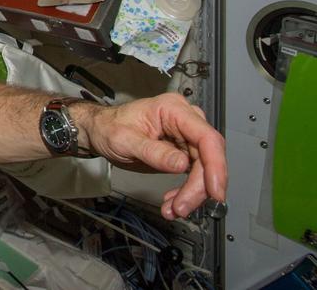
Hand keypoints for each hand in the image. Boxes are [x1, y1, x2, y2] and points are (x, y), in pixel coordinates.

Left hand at [81, 94, 226, 219]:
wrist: (100, 131)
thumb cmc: (108, 127)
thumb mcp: (125, 140)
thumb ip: (153, 152)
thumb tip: (182, 165)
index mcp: (173, 109)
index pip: (206, 137)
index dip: (216, 166)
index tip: (215, 191)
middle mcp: (184, 120)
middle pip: (208, 157)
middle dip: (198, 187)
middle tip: (182, 206)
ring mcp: (185, 136)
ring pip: (203, 169)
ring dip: (192, 193)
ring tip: (174, 208)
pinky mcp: (183, 151)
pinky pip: (194, 174)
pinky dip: (185, 191)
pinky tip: (173, 200)